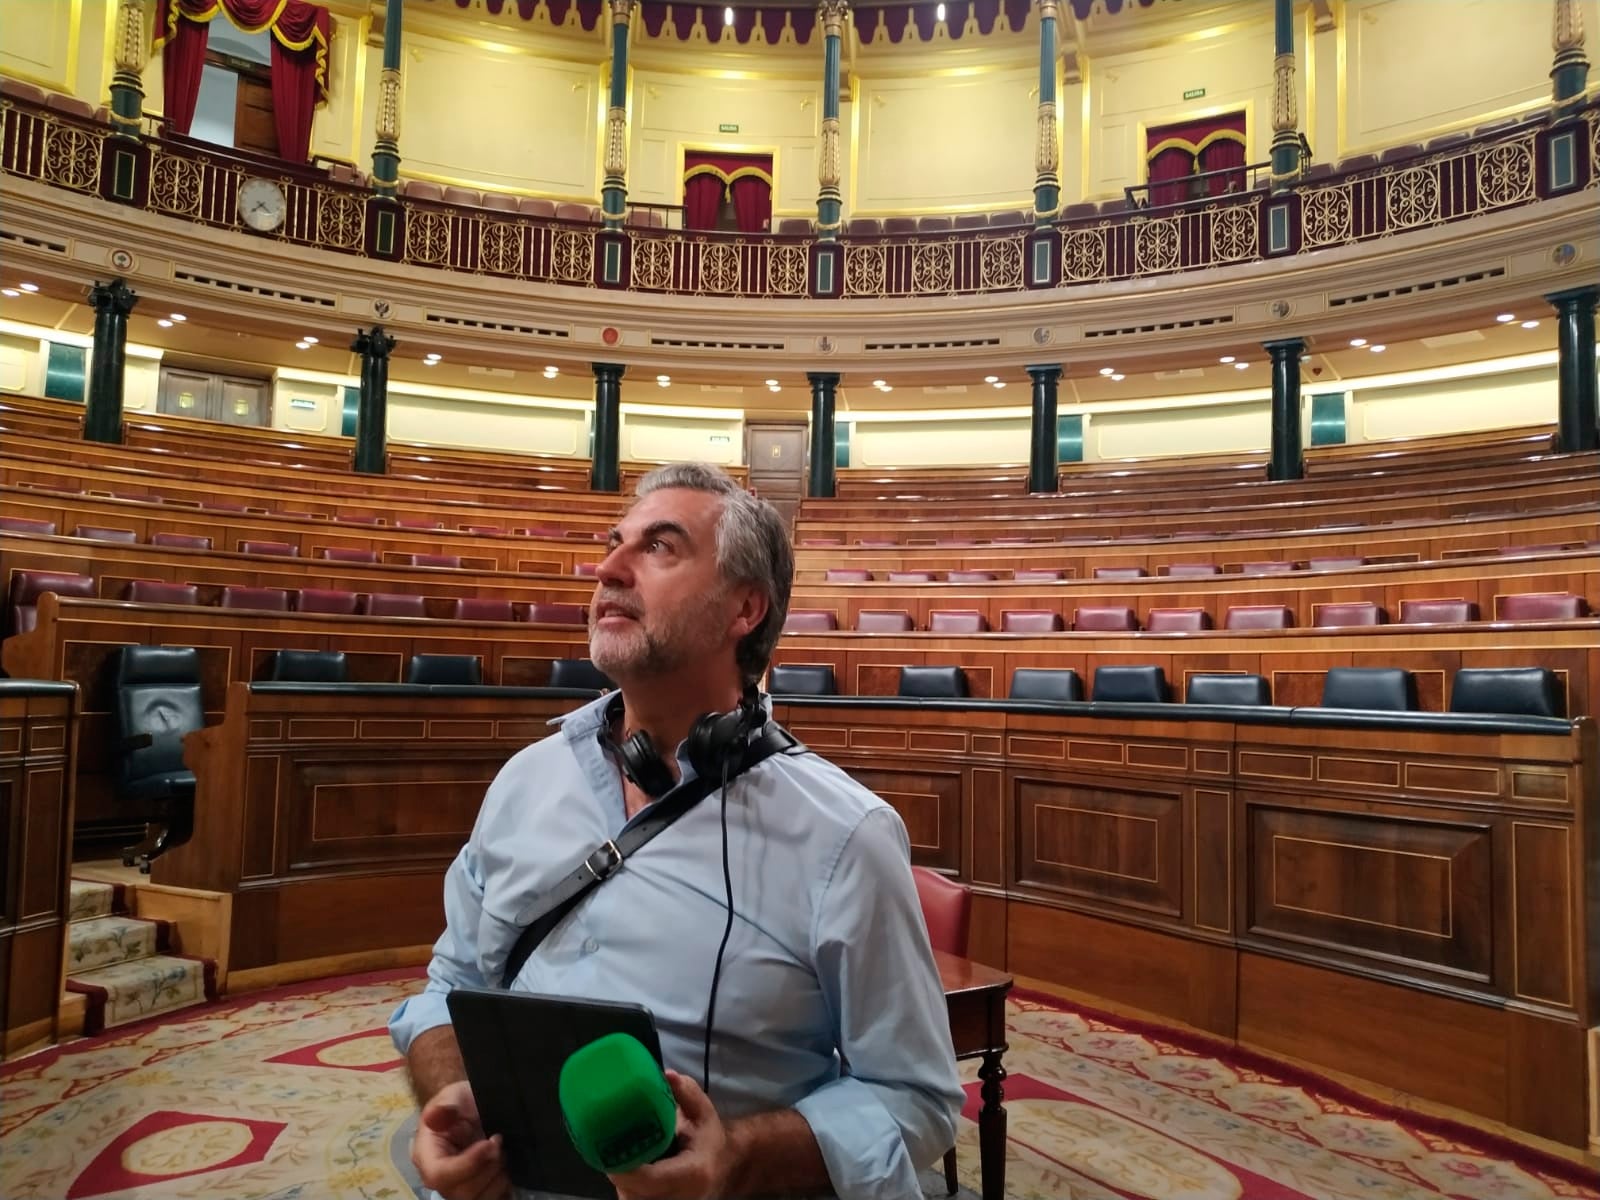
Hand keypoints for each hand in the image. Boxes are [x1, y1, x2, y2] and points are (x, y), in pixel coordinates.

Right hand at [411, 1079, 510, 1199]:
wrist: (473, 1107)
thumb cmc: (460, 1102)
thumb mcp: (453, 1095)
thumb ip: (445, 1107)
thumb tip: (433, 1117)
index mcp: (427, 1155)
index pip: (440, 1174)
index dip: (467, 1164)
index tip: (489, 1143)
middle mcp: (440, 1177)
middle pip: (461, 1192)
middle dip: (487, 1168)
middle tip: (498, 1143)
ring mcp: (458, 1186)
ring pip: (477, 1199)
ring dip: (497, 1178)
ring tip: (502, 1153)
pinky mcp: (477, 1190)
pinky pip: (491, 1198)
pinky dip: (503, 1186)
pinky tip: (506, 1166)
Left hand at [609, 1071, 734, 1199]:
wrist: (723, 1167)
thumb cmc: (708, 1138)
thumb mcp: (703, 1111)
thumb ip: (686, 1092)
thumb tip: (666, 1075)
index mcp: (693, 1173)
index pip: (651, 1179)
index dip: (626, 1168)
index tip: (608, 1151)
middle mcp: (682, 1197)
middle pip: (635, 1193)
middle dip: (619, 1171)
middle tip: (609, 1147)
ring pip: (631, 1199)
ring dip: (622, 1180)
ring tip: (620, 1156)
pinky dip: (627, 1186)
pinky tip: (628, 1169)